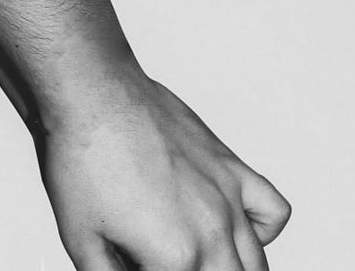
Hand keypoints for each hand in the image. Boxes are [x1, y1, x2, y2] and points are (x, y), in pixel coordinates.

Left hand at [36, 79, 290, 270]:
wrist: (93, 100)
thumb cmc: (81, 163)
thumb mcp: (80, 240)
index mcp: (176, 258)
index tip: (136, 265)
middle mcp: (213, 232)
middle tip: (162, 261)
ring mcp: (228, 198)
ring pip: (255, 261)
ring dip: (230, 269)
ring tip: (197, 262)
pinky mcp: (232, 169)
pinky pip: (274, 211)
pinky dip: (264, 231)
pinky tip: (232, 232)